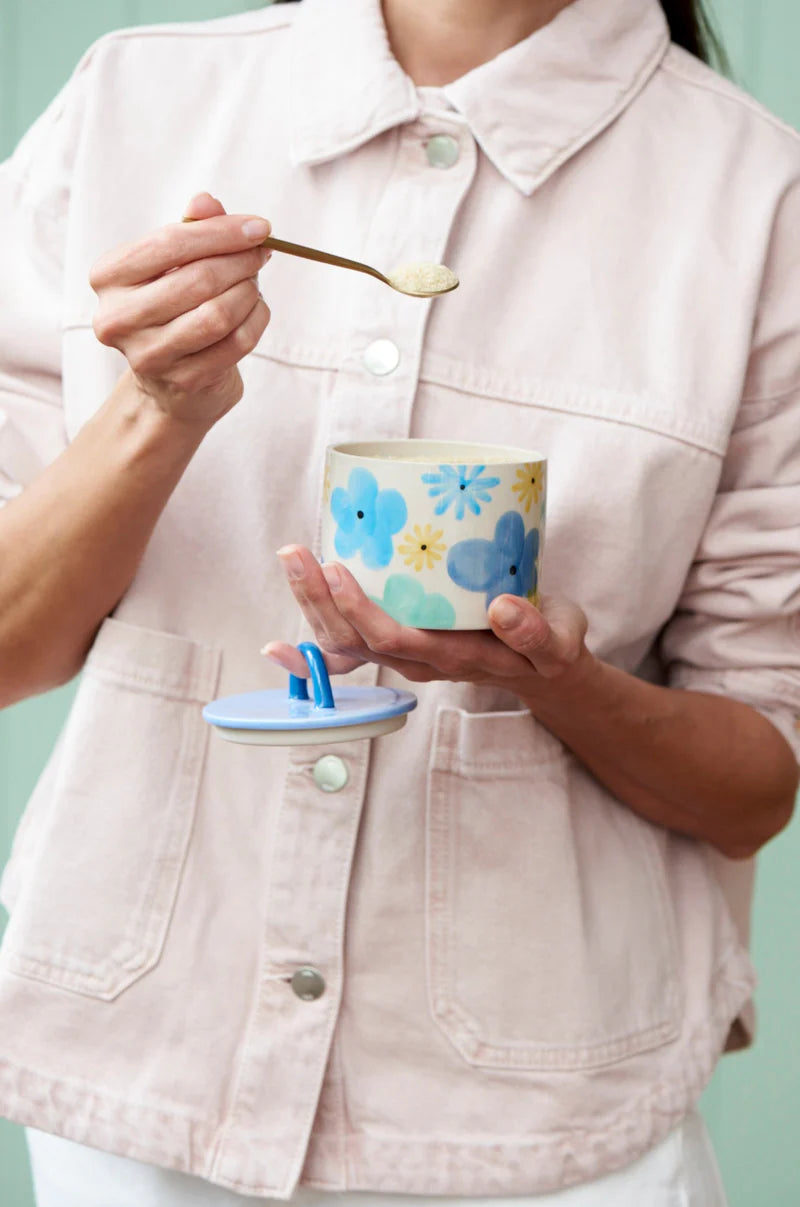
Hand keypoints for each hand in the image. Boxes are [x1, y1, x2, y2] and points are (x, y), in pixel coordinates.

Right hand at [90, 192, 271, 426]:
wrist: (169, 382)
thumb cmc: (172, 307)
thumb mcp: (175, 262)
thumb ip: (191, 228)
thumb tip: (206, 201)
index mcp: (108, 277)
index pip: (170, 243)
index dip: (220, 232)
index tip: (259, 227)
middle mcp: (118, 317)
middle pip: (198, 279)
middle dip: (240, 262)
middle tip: (261, 254)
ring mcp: (148, 354)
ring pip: (218, 314)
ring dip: (248, 293)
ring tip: (252, 284)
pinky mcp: (182, 381)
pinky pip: (236, 343)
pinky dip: (256, 321)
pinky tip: (254, 311)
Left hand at [263, 545, 594, 701]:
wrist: (546, 668)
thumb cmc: (551, 647)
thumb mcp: (560, 641)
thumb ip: (536, 633)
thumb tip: (504, 608)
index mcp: (454, 657)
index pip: (395, 639)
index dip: (360, 610)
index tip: (337, 571)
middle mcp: (420, 661)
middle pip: (356, 640)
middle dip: (319, 598)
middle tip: (295, 552)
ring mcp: (406, 655)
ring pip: (346, 641)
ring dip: (311, 605)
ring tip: (290, 558)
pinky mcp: (401, 644)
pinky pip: (348, 654)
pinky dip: (309, 654)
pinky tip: (276, 646)